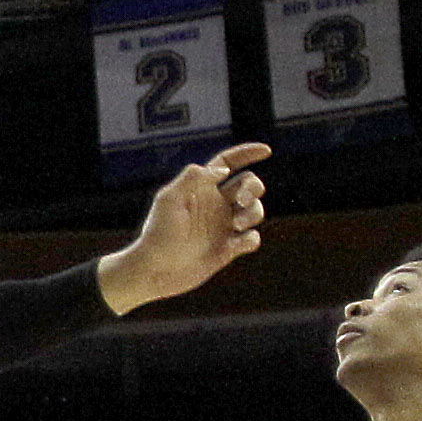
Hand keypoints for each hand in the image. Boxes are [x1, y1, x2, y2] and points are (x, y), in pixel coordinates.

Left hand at [105, 145, 270, 308]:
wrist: (155, 270)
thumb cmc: (158, 232)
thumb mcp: (169, 199)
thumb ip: (193, 178)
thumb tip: (222, 170)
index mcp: (201, 188)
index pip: (228, 163)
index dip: (247, 153)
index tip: (266, 151)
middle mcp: (215, 204)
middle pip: (249, 184)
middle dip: (254, 186)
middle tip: (243, 199)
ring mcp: (223, 226)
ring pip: (255, 210)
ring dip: (254, 212)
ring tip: (237, 224)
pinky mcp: (227, 249)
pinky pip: (251, 238)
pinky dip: (250, 239)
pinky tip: (236, 244)